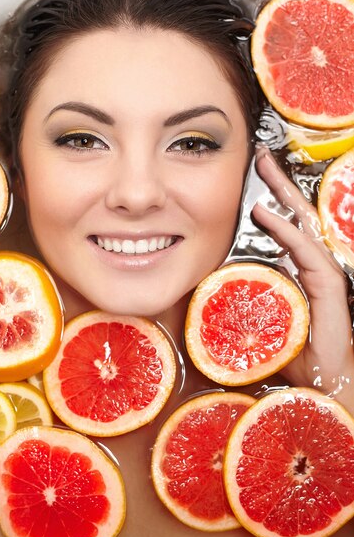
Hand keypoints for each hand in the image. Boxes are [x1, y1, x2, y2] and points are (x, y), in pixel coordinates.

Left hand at [253, 145, 353, 412]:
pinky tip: (266, 214)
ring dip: (281, 195)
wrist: (318, 380)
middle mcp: (313, 262)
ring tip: (264, 169)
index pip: (285, 222)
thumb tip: (209, 277)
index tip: (254, 171)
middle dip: (277, 182)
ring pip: (301, 222)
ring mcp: (323, 270)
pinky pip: (303, 249)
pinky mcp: (327, 283)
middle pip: (295, 213)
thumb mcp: (257, 312)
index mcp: (297, 266)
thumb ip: (241, 291)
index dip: (270, 196)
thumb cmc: (287, 349)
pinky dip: (284, 229)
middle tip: (261, 155)